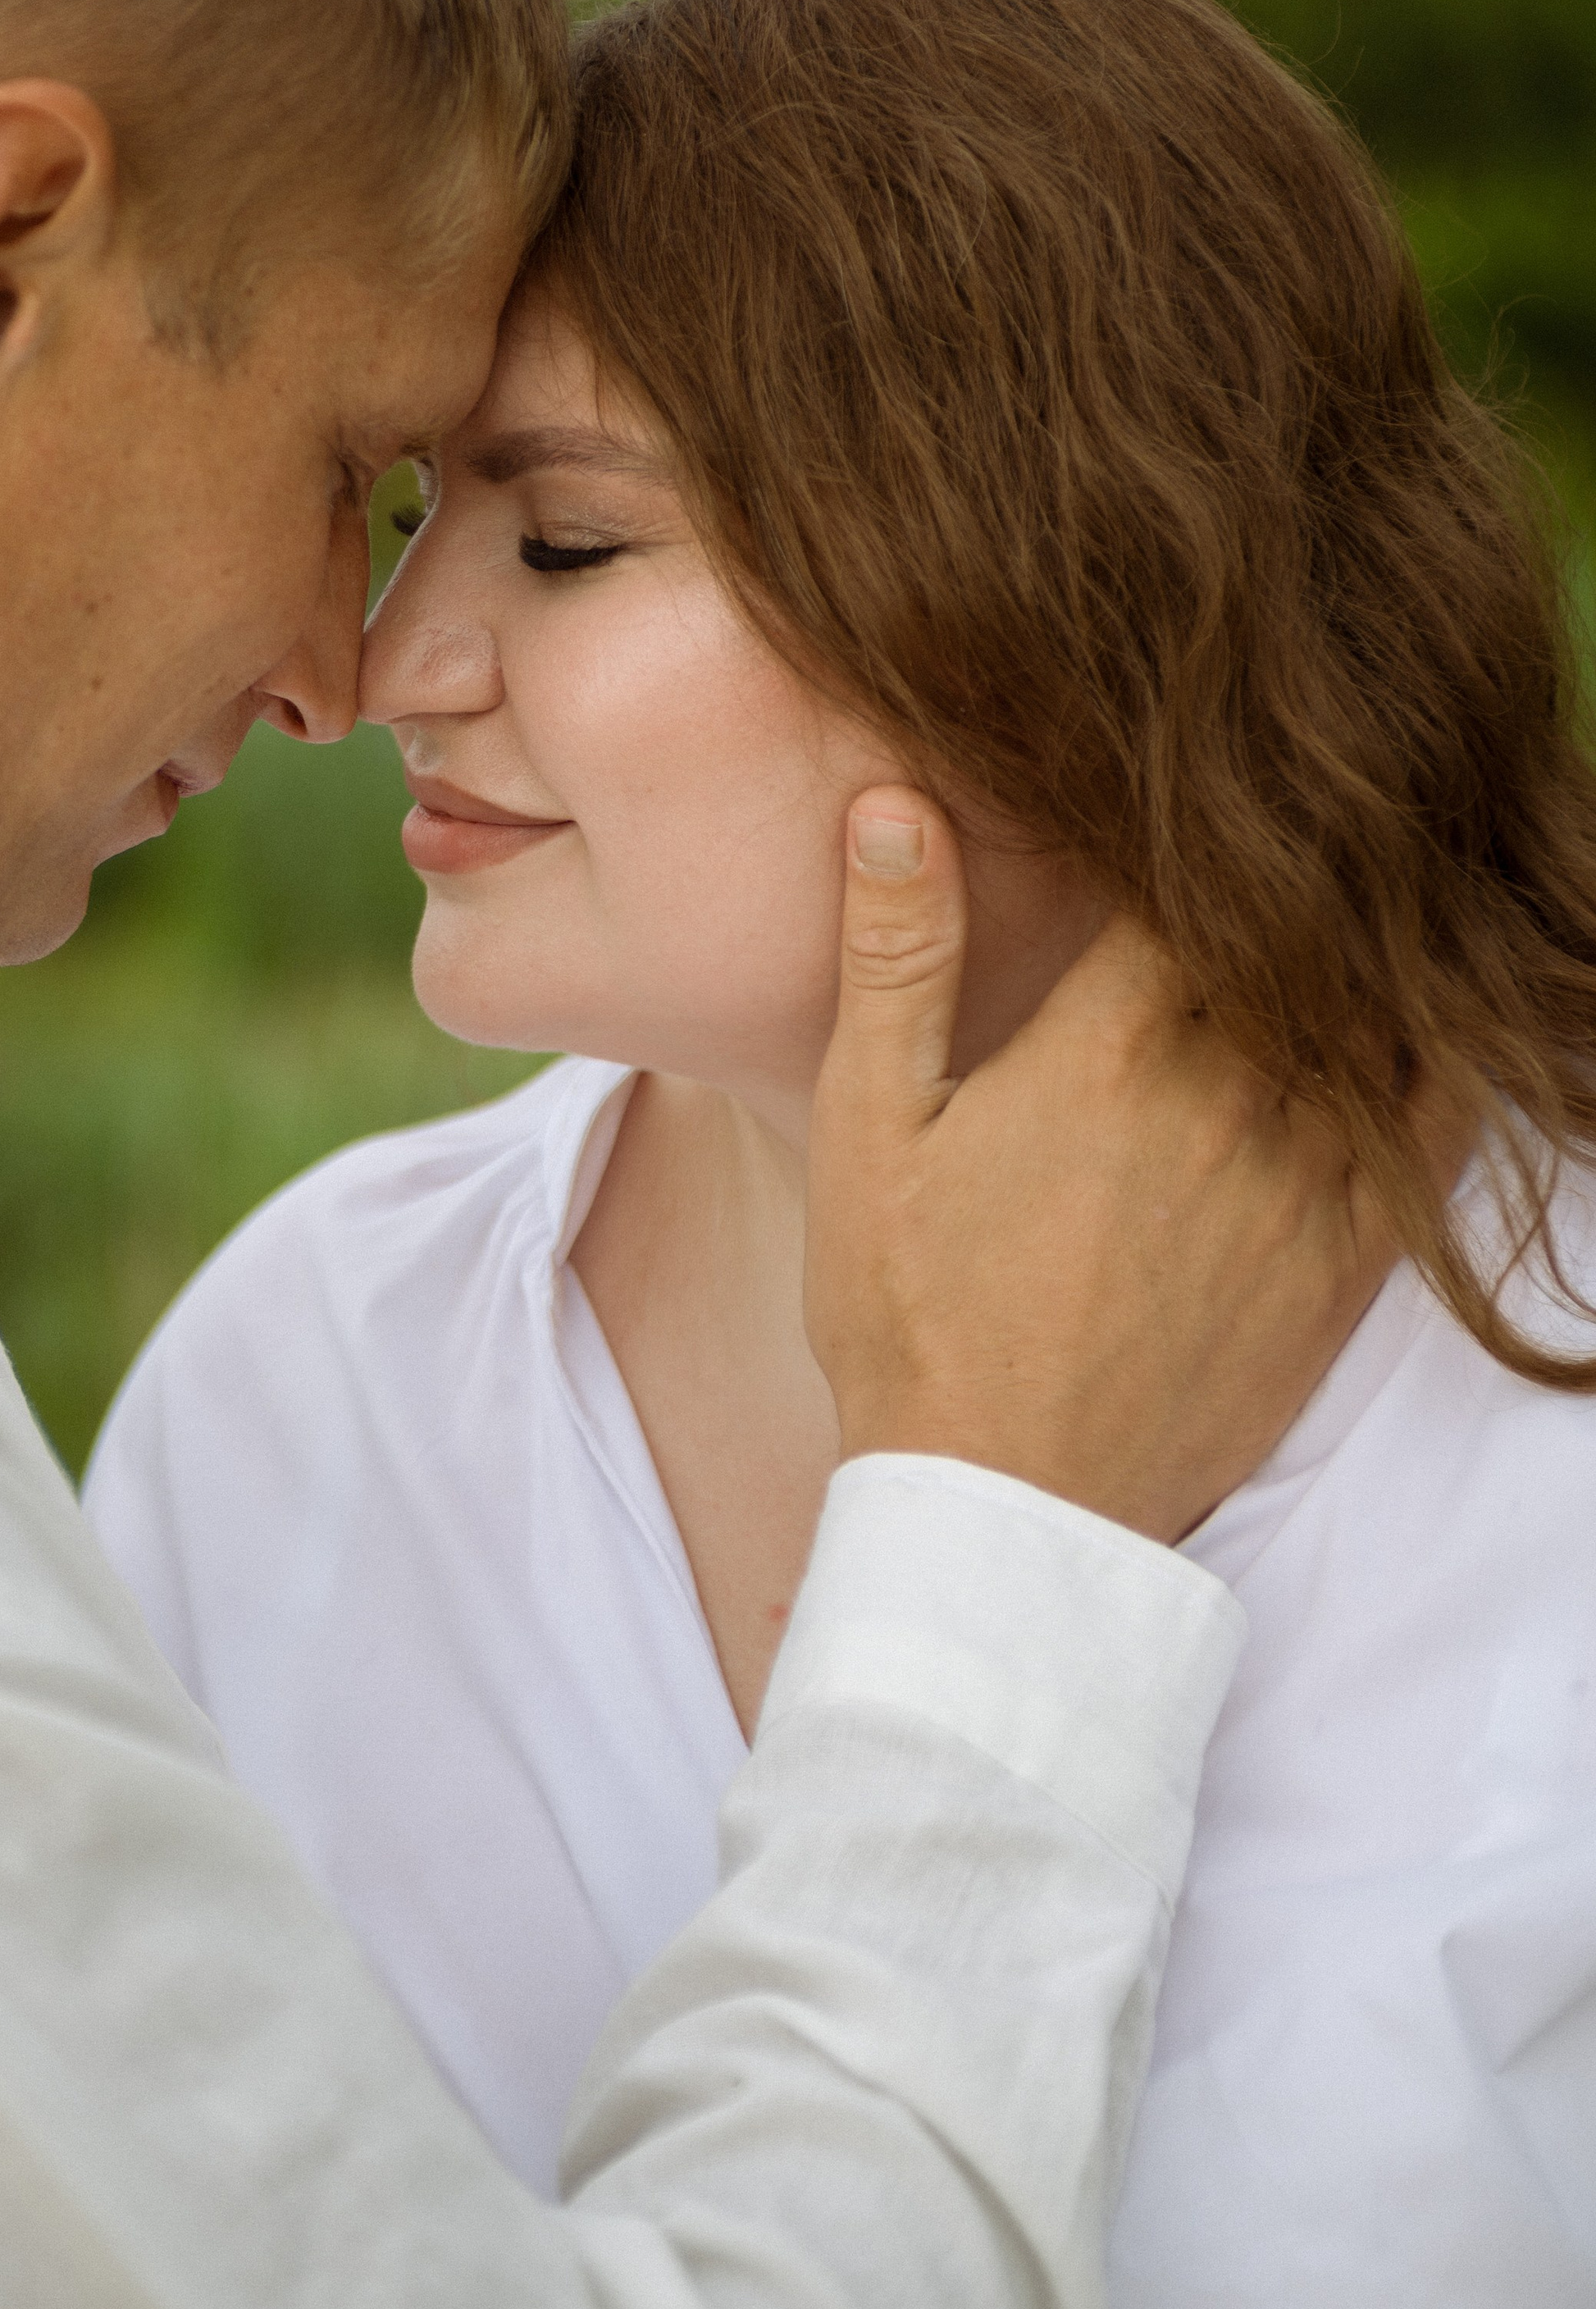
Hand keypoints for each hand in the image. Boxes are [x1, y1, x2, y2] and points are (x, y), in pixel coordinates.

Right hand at [804, 788, 1408, 1543]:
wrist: (1005, 1506)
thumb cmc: (916, 1313)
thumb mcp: (871, 1127)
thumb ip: (896, 956)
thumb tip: (893, 802)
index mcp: (1108, 1048)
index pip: (1186, 884)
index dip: (1189, 834)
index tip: (1180, 809)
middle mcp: (1225, 1097)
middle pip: (1294, 942)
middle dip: (1286, 889)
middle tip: (1286, 837)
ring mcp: (1299, 1181)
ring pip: (1372, 1020)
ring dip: (1363, 963)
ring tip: (1356, 914)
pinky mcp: (1345, 1262)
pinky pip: (1431, 1130)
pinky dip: (1437, 1061)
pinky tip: (1431, 1025)